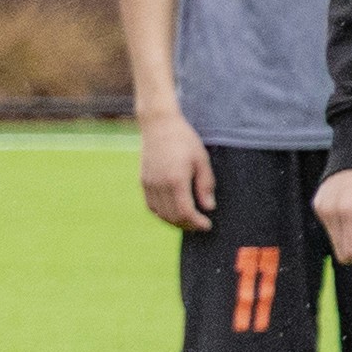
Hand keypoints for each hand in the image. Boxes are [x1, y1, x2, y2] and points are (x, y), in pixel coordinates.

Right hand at [135, 105, 213, 230]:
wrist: (158, 125)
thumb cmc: (184, 140)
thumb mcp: (201, 160)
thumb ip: (205, 185)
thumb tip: (208, 207)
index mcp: (175, 180)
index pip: (185, 212)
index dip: (196, 222)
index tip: (207, 225)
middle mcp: (159, 185)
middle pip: (172, 216)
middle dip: (187, 225)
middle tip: (200, 225)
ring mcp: (149, 184)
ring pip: (160, 214)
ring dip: (174, 221)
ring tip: (187, 221)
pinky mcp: (143, 182)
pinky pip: (151, 206)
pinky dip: (162, 214)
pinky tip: (172, 212)